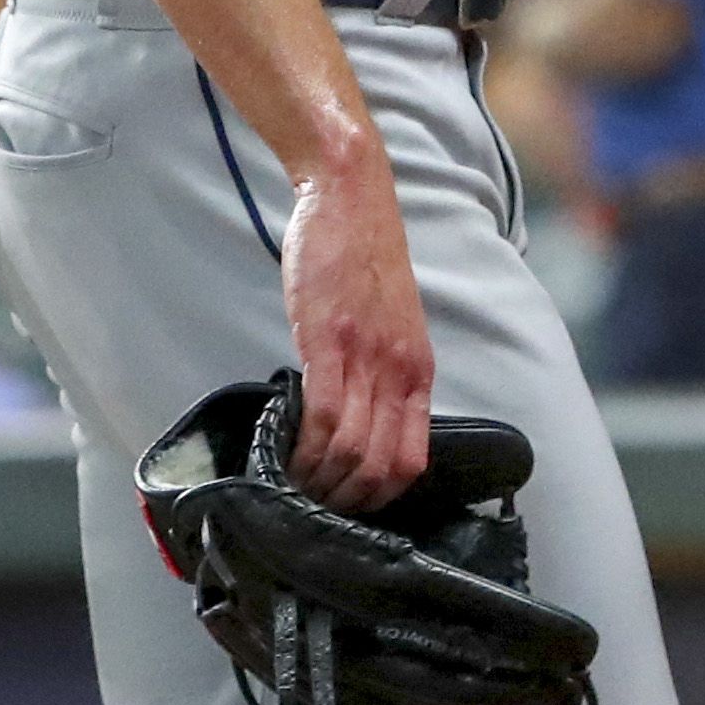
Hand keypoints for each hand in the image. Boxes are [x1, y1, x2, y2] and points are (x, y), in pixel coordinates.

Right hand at [278, 145, 433, 510]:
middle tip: (313, 507)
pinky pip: (322, 415)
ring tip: (294, 486)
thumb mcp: (389, 323)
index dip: (380, 496)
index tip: (347, 502)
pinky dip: (303, 446)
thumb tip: (354, 417)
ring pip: (351, 450)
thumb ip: (380, 371)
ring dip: (319, 481)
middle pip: (381, 467)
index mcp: (418, 371)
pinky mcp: (329, 340)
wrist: (350, 196)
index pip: (412, 461)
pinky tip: (286, 452)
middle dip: (345, 500)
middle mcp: (400, 372)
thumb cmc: (362, 255)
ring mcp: (366, 358)